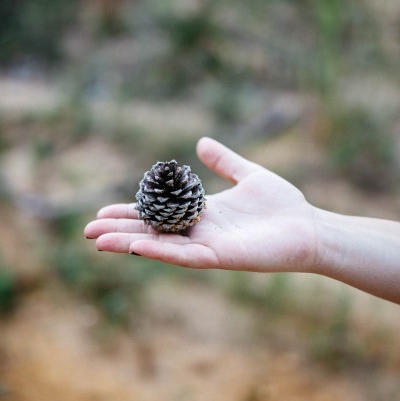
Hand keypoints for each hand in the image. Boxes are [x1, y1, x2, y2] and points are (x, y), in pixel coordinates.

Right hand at [84, 137, 317, 270]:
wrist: (311, 228)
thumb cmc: (284, 206)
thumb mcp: (248, 175)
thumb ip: (225, 162)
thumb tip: (202, 142)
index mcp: (202, 214)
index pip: (158, 214)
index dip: (130, 212)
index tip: (102, 210)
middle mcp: (199, 232)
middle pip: (151, 232)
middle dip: (120, 231)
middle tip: (88, 231)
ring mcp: (208, 246)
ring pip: (160, 246)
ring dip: (130, 243)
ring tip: (99, 241)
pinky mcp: (221, 258)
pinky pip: (185, 255)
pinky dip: (159, 251)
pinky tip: (137, 246)